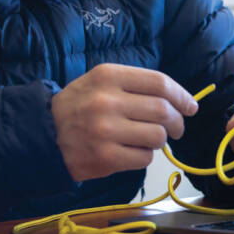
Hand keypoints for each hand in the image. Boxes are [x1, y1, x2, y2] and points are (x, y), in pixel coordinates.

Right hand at [51, 64, 197, 181]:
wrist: (42, 134)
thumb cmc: (79, 106)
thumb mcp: (100, 82)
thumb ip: (136, 85)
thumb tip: (180, 101)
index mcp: (108, 76)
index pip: (159, 83)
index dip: (182, 95)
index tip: (191, 106)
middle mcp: (107, 101)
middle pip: (163, 111)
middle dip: (177, 122)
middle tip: (176, 128)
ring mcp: (105, 130)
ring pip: (157, 136)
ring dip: (160, 141)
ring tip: (148, 140)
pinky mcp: (105, 157)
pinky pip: (144, 158)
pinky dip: (145, 157)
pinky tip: (132, 152)